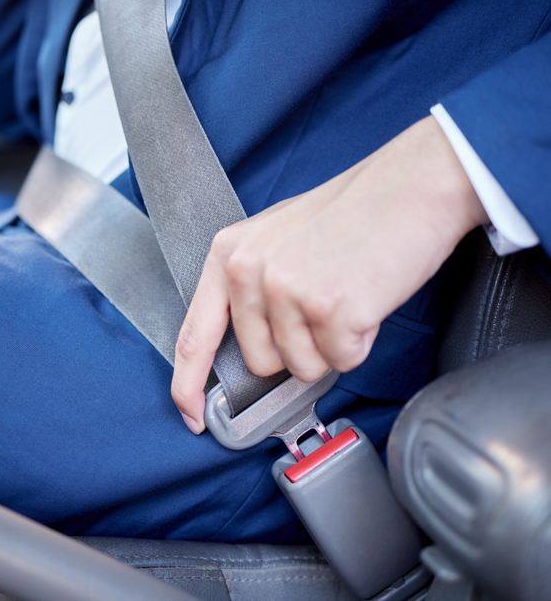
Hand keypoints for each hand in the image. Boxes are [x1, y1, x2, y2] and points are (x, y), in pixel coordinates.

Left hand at [171, 116, 487, 433]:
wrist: (412, 185)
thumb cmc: (353, 213)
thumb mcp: (278, 239)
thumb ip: (252, 288)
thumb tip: (252, 345)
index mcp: (229, 254)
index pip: (194, 336)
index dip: (189, 386)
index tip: (193, 416)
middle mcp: (249, 272)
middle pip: (261, 363)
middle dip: (297, 348)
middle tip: (325, 303)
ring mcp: (287, 290)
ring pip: (304, 367)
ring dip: (332, 344)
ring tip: (348, 293)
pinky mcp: (330, 308)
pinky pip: (343, 360)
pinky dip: (360, 340)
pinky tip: (367, 298)